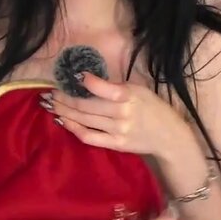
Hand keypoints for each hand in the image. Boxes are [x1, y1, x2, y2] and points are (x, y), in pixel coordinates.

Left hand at [41, 73, 184, 158]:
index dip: (85, 81)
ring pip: (83, 120)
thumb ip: (115, 87)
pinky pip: (88, 136)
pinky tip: (62, 121)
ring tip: (51, 104)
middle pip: (85, 105)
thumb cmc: (153, 108)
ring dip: (64, 111)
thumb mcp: (139, 90)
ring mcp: (117, 130)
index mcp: (128, 96)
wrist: (169, 136)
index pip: (101, 88)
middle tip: (51, 93)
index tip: (73, 76)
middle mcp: (121, 113)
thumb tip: (88, 81)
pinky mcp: (114, 144)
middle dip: (64, 98)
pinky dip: (73, 128)